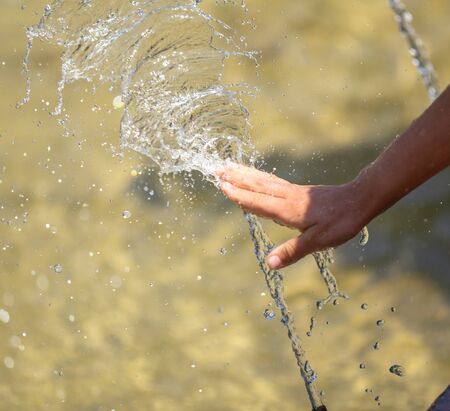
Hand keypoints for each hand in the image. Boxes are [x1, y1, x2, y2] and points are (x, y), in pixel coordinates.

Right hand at [217, 163, 368, 269]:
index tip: (221, 185)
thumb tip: (269, 263)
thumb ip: (292, 251)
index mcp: (287, 210)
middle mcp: (286, 197)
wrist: (358, 200)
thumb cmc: (340, 222)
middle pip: (256, 186)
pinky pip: (272, 181)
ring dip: (244, 174)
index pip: (257, 201)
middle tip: (217, 169)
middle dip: (236, 178)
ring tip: (229, 166)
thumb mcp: (318, 241)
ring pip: (263, 181)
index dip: (239, 195)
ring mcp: (291, 192)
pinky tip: (255, 176)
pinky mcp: (297, 191)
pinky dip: (259, 176)